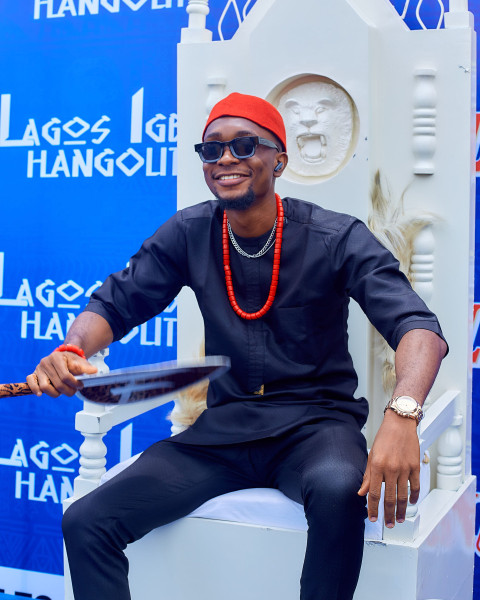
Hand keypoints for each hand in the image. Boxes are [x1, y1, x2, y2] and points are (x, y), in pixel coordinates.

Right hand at [26, 351, 97, 397]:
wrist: (63, 356)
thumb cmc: (72, 360)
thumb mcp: (80, 361)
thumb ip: (86, 367)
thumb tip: (94, 371)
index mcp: (57, 357)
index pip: (65, 376)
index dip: (74, 384)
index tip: (80, 386)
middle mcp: (46, 362)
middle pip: (57, 384)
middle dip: (67, 391)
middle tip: (73, 391)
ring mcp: (39, 368)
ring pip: (45, 387)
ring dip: (55, 393)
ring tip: (62, 391)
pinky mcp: (34, 374)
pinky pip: (30, 382)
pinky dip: (34, 389)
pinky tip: (40, 394)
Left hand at [357, 410, 419, 527]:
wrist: (400, 424)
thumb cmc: (384, 438)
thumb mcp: (371, 455)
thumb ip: (367, 476)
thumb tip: (361, 493)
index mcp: (377, 466)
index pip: (373, 493)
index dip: (372, 508)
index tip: (372, 518)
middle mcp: (391, 468)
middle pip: (390, 498)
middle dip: (388, 514)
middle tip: (388, 524)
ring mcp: (404, 468)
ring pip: (403, 496)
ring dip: (402, 510)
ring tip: (399, 519)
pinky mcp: (415, 467)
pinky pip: (415, 487)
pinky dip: (414, 497)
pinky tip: (411, 503)